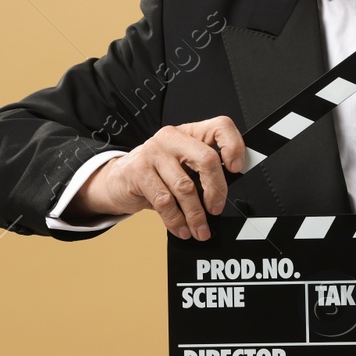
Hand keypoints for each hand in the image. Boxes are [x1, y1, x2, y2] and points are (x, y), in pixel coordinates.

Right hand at [67, 117, 245, 239]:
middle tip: (216, 209)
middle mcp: (172, 137)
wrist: (119, 180)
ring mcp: (153, 152)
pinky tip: (181, 228)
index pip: (220, 127)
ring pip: (185, 187)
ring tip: (200, 229)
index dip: (234, 146)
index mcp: (190, 132)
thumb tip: (226, 193)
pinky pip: (164, 201)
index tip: (237, 169)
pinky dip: (176, 220)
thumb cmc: (158, 174)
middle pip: (206, 159)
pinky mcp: (138, 171)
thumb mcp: (183, 166)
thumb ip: (204, 172)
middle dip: (216, 190)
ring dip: (195, 215)